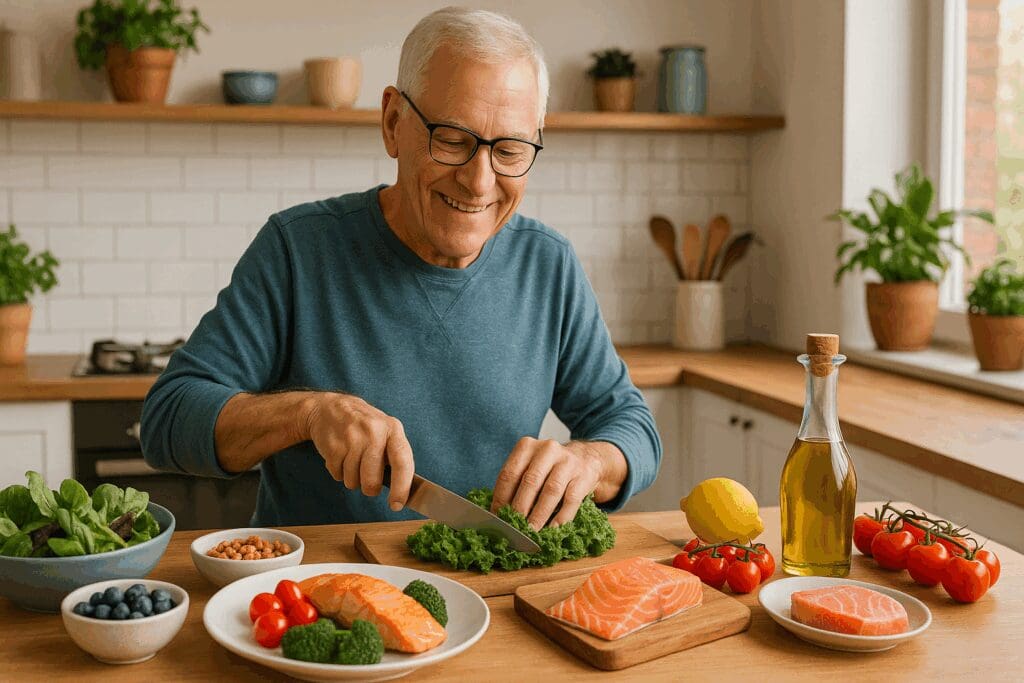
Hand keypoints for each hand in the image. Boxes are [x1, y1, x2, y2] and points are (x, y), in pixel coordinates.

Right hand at [304, 393, 413, 510]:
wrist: (329, 408)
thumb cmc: (364, 427)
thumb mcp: (385, 432)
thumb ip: (395, 457)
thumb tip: (403, 493)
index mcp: (392, 429)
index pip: (402, 462)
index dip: (401, 487)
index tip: (396, 505)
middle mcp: (374, 432)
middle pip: (372, 481)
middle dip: (369, 488)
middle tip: (367, 477)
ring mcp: (352, 438)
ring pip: (353, 482)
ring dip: (352, 478)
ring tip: (351, 459)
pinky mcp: (333, 446)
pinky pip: (337, 476)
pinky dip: (338, 472)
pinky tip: (340, 455)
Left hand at [490, 438, 604, 530]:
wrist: (585, 460)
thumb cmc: (548, 469)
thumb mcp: (529, 468)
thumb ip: (515, 485)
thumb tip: (498, 514)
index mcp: (527, 446)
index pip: (509, 473)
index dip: (501, 497)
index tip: (498, 517)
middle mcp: (548, 449)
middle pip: (530, 481)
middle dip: (520, 507)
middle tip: (514, 527)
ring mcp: (568, 461)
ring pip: (551, 490)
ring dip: (539, 514)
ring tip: (531, 531)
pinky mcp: (584, 476)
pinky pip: (571, 499)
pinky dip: (561, 517)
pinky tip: (553, 529)